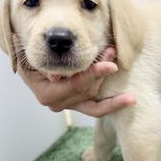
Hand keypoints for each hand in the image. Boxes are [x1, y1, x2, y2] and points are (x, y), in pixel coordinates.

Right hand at [18, 47, 135, 116]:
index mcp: (46, 94)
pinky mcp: (79, 105)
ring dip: (106, 77)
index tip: (110, 65)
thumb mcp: (29, 54)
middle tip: (112, 51)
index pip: (75, 85)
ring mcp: (70, 106)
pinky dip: (113, 104)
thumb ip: (37, 58)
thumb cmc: (30, 55)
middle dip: (101, 71)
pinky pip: (97, 109)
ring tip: (115, 57)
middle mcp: (58, 104)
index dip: (93, 74)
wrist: (30, 63)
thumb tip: (46, 64)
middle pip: (87, 90)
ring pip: (94, 96)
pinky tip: (130, 100)